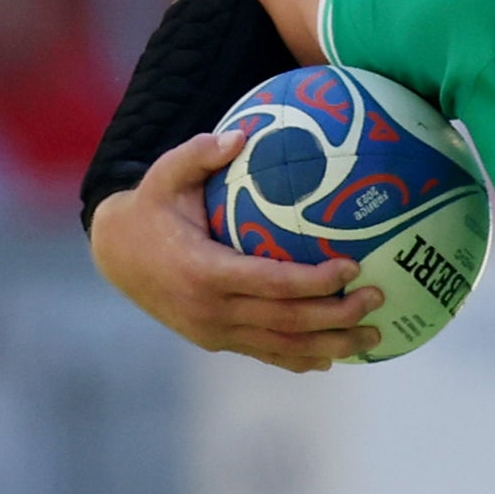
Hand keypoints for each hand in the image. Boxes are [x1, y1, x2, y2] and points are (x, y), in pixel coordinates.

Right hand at [89, 127, 387, 371]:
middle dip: (338, 315)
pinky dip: (302, 359)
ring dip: (332, 345)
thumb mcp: (165, 175)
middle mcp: (211, 310)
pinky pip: (266, 354)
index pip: (273, 282)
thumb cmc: (150, 209)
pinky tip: (335, 356)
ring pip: (283, 347)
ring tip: (374, 335)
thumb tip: (242, 135)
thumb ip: (200, 153)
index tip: (354, 267)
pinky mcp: (216, 341)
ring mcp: (214, 332)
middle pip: (288, 321)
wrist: (115, 257)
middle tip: (379, 299)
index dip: (316, 281)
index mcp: (204, 271)